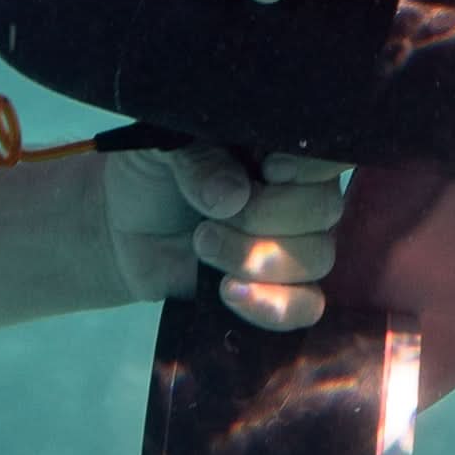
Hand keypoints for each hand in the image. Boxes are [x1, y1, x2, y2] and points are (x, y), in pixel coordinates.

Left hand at [105, 146, 352, 331]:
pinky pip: (306, 306)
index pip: (331, 154)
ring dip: (255, 258)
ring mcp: (295, 245)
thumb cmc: (152, 174)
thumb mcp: (163, 150)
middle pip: (324, 210)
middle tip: (208, 218)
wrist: (122, 229)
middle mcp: (300, 194)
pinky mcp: (281, 292)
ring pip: (317, 258)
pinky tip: (230, 293)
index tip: (267, 170)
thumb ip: (199, 160)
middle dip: (263, 218)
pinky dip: (273, 305)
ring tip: (202, 246)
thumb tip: (233, 196)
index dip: (309, 167)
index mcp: (283, 148)